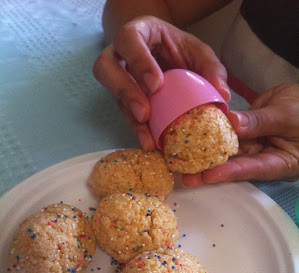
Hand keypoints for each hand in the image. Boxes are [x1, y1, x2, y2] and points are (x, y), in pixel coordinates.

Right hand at [93, 16, 229, 149]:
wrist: (166, 56)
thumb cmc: (179, 49)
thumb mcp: (198, 52)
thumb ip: (211, 68)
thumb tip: (223, 95)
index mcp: (138, 34)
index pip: (128, 40)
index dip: (138, 62)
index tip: (155, 85)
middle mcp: (120, 55)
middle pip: (105, 68)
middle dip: (125, 92)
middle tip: (145, 113)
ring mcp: (119, 78)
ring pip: (112, 95)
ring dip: (130, 117)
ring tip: (148, 137)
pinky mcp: (123, 100)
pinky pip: (125, 114)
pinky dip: (139, 130)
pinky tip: (151, 143)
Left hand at [183, 84, 298, 185]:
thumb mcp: (287, 115)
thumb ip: (260, 121)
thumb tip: (233, 123)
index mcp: (282, 162)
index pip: (254, 169)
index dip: (231, 172)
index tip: (209, 175)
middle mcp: (265, 157)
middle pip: (237, 165)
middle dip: (211, 171)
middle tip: (188, 177)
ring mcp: (254, 146)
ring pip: (229, 152)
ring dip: (206, 156)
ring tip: (184, 164)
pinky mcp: (246, 134)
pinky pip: (228, 136)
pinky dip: (212, 137)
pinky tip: (193, 141)